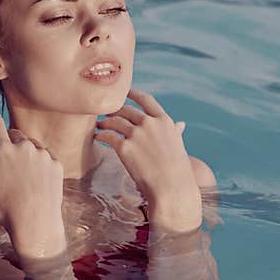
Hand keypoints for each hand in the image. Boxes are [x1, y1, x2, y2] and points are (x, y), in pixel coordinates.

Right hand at [0, 106, 66, 257]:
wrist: (37, 226)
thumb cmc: (6, 208)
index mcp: (4, 151)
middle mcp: (25, 147)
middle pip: (14, 135)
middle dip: (8, 144)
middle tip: (3, 167)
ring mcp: (43, 154)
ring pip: (31, 145)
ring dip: (25, 152)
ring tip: (21, 177)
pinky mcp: (56, 164)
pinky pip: (45, 156)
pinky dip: (39, 162)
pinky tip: (35, 181)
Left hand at [94, 88, 201, 231]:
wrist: (171, 187)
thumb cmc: (177, 170)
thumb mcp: (178, 144)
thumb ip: (175, 132)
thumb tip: (181, 124)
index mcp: (164, 121)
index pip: (146, 100)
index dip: (134, 94)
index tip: (126, 92)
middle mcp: (149, 124)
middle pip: (126, 109)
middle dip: (115, 110)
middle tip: (107, 114)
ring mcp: (136, 135)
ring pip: (114, 122)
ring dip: (105, 122)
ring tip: (100, 126)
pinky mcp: (124, 148)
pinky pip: (108, 136)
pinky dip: (101, 135)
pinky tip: (98, 137)